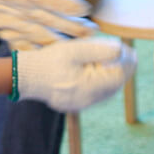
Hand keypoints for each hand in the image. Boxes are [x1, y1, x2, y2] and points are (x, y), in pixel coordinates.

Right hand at [15, 38, 135, 111]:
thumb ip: (99, 50)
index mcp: (89, 87)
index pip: (119, 76)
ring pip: (107, 91)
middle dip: (122, 68)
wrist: (25, 77)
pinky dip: (102, 83)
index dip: (127, 62)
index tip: (127, 48)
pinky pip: (96, 95)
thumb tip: (121, 50)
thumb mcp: (74, 49)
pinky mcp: (76, 104)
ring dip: (113, 76)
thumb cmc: (48, 61)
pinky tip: (100, 71)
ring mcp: (82, 105)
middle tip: (125, 53)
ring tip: (114, 60)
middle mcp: (88, 100)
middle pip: (115, 85)